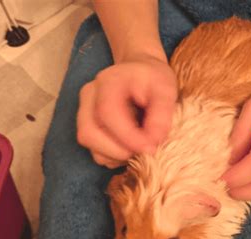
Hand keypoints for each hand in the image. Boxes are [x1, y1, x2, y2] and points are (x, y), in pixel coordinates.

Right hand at [77, 53, 176, 167]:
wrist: (139, 70)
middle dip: (119, 150)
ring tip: (139, 147)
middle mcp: (89, 95)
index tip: (150, 148)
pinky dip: (112, 156)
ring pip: (89, 144)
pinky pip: (93, 150)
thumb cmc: (153, 79)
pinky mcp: (86, 124)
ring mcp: (83, 110)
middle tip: (145, 150)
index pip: (107, 114)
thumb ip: (162, 114)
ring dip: (115, 155)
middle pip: (89, 133)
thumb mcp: (166, 89)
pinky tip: (129, 146)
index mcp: (108, 82)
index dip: (127, 137)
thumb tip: (153, 141)